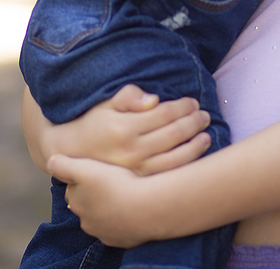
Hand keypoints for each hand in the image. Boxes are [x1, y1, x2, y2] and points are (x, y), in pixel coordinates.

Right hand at [21, 84, 211, 175]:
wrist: (73, 153)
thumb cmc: (94, 122)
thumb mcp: (106, 103)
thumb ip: (129, 97)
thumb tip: (153, 100)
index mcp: (123, 127)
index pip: (164, 114)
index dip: (182, 106)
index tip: (192, 102)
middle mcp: (131, 150)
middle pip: (173, 134)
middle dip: (193, 122)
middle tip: (203, 115)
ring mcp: (136, 169)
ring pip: (175, 157)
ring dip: (195, 145)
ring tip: (206, 134)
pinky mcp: (139, 182)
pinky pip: (168, 174)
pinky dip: (186, 164)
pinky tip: (195, 154)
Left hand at [49, 154, 159, 247]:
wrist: (148, 209)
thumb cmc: (116, 185)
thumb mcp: (85, 168)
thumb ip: (63, 164)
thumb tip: (50, 162)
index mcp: (77, 204)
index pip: (74, 189)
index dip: (83, 178)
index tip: (96, 170)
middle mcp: (87, 223)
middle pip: (89, 205)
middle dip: (96, 195)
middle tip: (113, 180)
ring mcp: (106, 233)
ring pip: (105, 217)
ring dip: (111, 207)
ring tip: (125, 193)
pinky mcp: (124, 240)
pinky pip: (122, 227)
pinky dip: (126, 218)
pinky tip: (135, 206)